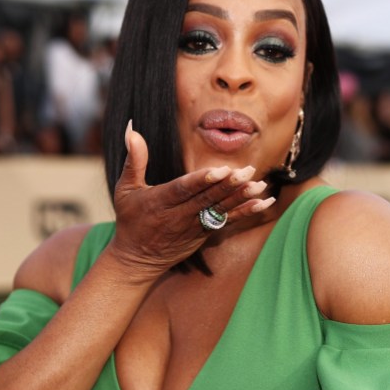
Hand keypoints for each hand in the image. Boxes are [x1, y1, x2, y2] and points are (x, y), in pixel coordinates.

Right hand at [109, 122, 274, 275]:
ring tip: (260, 185)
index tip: (221, 170)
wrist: (137, 260)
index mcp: (160, 202)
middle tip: (248, 171)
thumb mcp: (125, 190)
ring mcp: (194, 227)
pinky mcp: (204, 234)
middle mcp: (179, 216)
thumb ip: (134, 160)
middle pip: (207, 199)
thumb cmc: (130, 220)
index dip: (203, 180)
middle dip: (229, 185)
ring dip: (241, 198)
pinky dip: (246, 212)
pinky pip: (228, 222)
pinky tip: (264, 203)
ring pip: (220, 210)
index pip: (184, 189)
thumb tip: (131, 129)